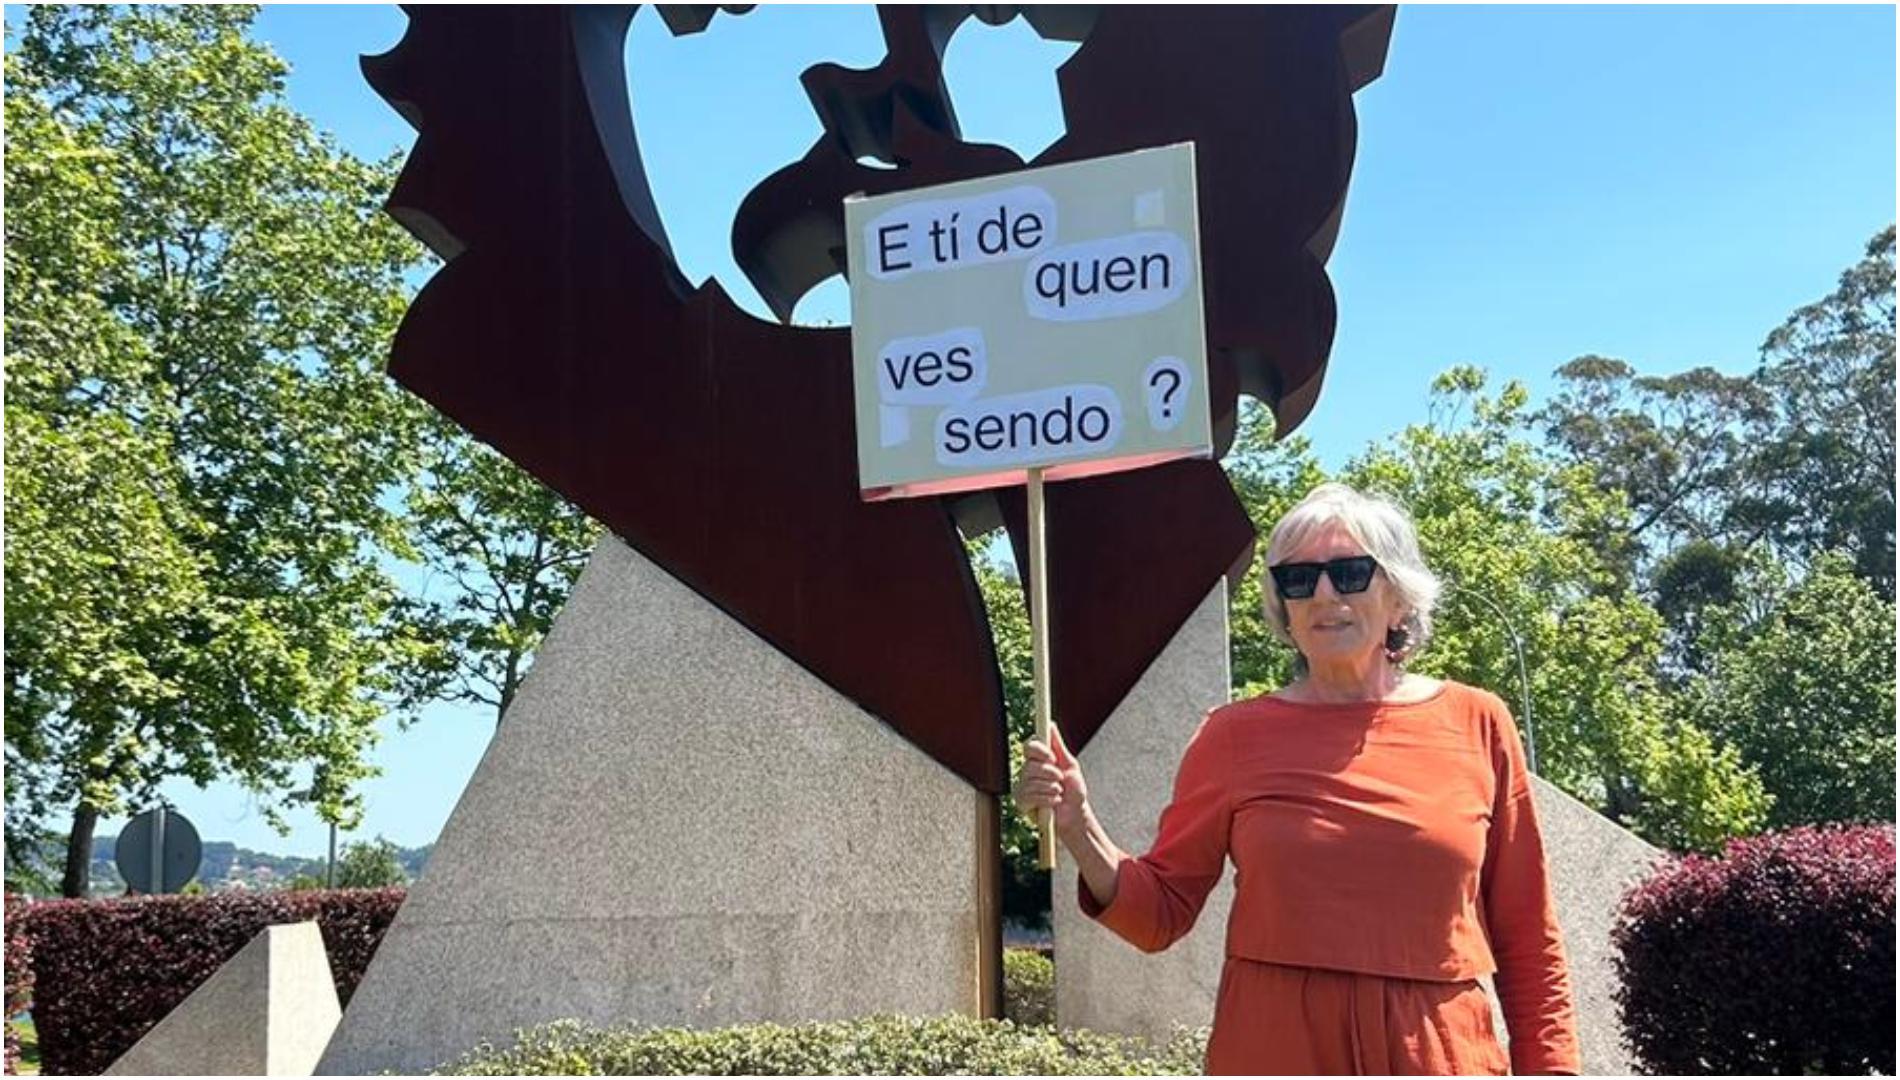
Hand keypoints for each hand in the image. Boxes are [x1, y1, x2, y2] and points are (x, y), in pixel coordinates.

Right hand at [1013, 724, 1090, 839]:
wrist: (1076, 814)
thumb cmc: (1072, 789)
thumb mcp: (1069, 764)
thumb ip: (1058, 745)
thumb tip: (1050, 725)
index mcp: (1038, 760)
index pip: (1029, 746)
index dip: (1039, 750)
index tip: (1051, 757)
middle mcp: (1027, 772)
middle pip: (1030, 765)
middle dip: (1049, 773)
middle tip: (1060, 779)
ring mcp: (1023, 787)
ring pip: (1031, 781)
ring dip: (1051, 788)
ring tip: (1059, 793)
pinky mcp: (1022, 803)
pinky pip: (1030, 796)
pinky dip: (1047, 799)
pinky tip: (1055, 802)